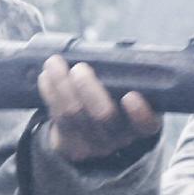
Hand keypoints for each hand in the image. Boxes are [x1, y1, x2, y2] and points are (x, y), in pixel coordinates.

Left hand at [38, 55, 159, 162]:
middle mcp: (121, 138)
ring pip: (74, 114)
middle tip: (80, 68)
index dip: (140, 113)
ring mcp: (94, 145)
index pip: (147, 124)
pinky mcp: (71, 145)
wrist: (93, 135)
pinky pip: (57, 118)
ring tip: (54, 63)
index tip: (130, 95)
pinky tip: (46, 77)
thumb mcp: (130, 92)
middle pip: (104, 116)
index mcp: (143, 124)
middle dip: (88, 88)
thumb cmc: (115, 102)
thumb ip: (128, 77)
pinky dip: (50, 93)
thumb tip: (117, 49)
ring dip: (61, 85)